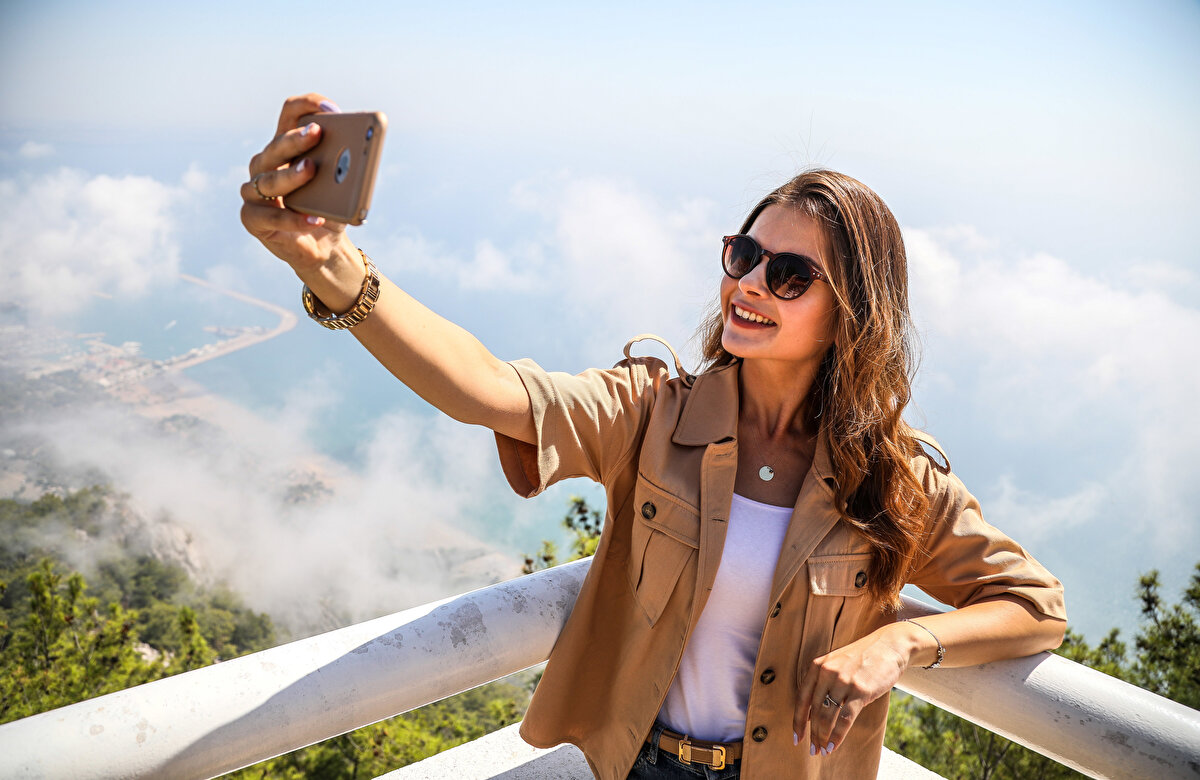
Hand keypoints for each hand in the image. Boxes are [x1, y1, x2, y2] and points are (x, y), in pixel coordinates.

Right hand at [239, 93, 353, 274]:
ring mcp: (254, 191)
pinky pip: (270, 217)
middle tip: (317, 133)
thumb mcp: (342, 186)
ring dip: (291, 175)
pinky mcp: (252, 219)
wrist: (324, 248)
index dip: (308, 105)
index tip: (332, 110)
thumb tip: (353, 158)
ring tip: (312, 169)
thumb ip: (343, 168)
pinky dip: (293, 219)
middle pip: (277, 145)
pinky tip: (316, 219)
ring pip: (269, 180)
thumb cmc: (331, 209)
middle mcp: (265, 164)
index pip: (290, 113)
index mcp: (287, 147)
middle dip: (297, 138)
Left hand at [793, 626, 909, 756]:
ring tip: (822, 750)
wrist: (889, 645)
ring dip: (823, 737)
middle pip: (814, 710)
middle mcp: (827, 672)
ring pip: (827, 716)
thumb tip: (811, 715)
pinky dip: (837, 735)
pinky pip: (844, 718)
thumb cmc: (862, 658)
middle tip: (812, 750)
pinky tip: (833, 745)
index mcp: (818, 666)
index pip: (802, 698)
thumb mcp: (837, 664)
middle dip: (812, 734)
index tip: (796, 738)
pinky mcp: (860, 690)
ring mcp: (843, 681)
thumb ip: (823, 683)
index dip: (797, 721)